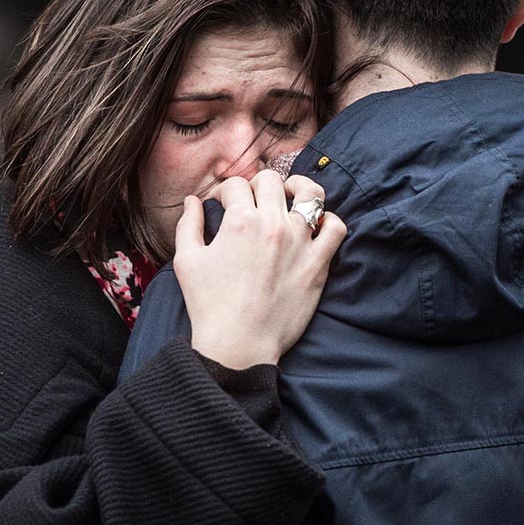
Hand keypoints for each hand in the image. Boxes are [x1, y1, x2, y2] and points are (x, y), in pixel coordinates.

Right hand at [176, 170, 345, 368]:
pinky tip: (316, 226)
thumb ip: (188, 224)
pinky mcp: (318, 263)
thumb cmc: (209, 305)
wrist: (239, 344)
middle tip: (252, 200)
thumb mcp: (187, 261)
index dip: (224, 192)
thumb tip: (192, 201)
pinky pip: (336, 228)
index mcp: (240, 221)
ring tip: (291, 195)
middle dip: (257, 184)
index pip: (236, 185)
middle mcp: (272, 224)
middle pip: (271, 181)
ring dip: (298, 189)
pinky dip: (328, 220)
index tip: (221, 205)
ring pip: (310, 194)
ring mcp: (300, 242)